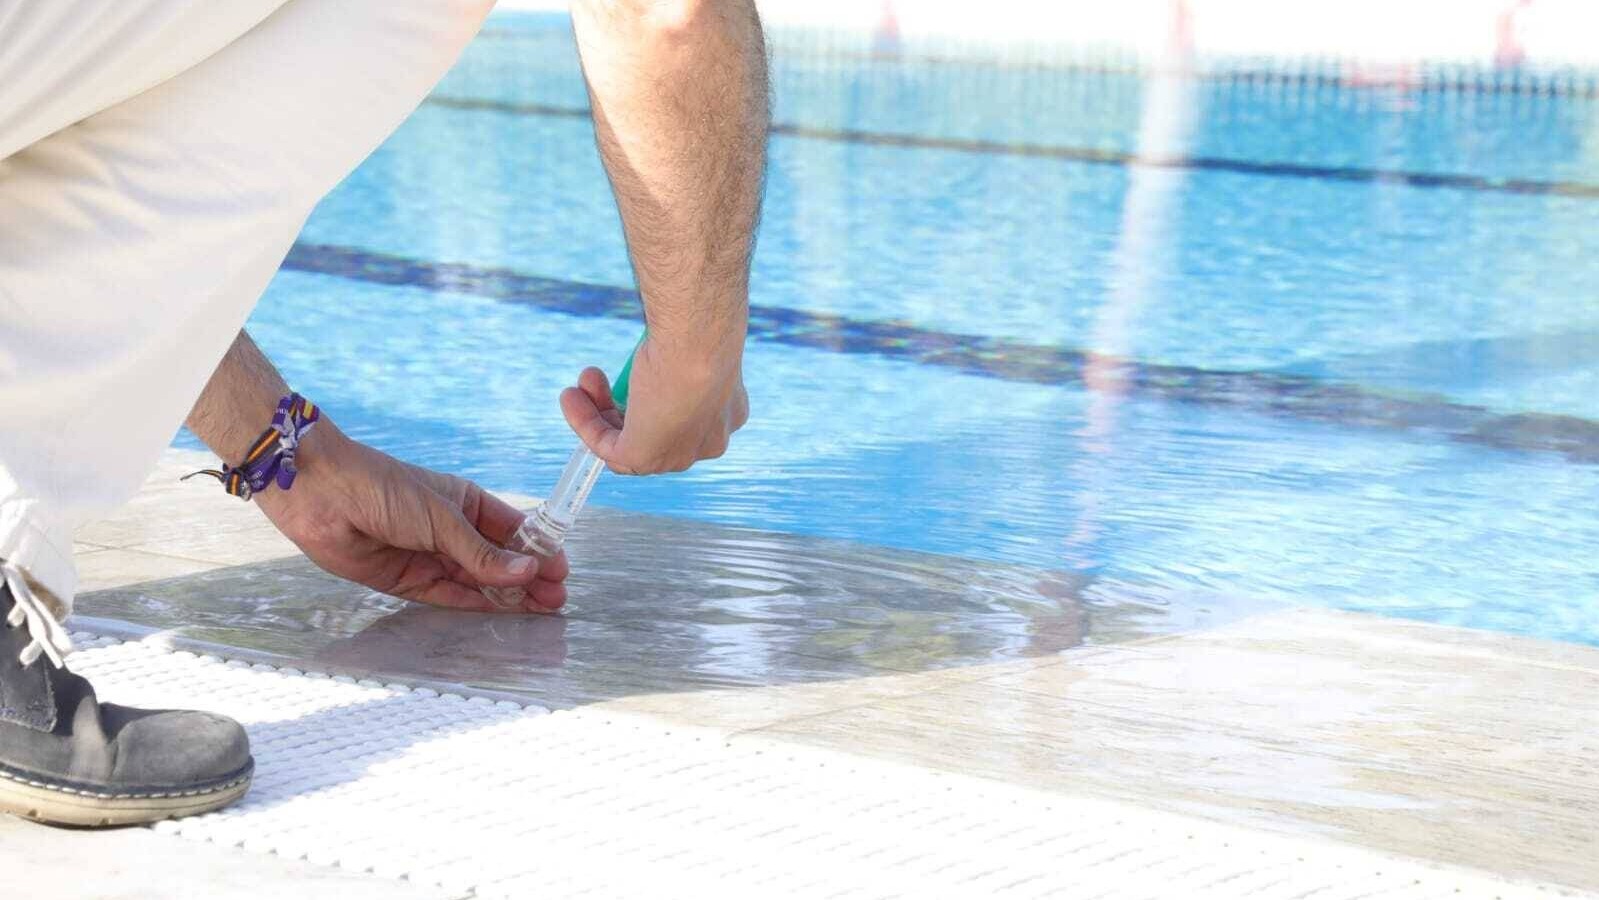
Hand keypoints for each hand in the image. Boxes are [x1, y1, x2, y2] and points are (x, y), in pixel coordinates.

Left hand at [254, 424, 567, 612]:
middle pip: (499, 560)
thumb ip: (483, 553)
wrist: (322, 496)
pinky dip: (476, 605)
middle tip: (557, 599)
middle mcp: (452, 532)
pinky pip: (449, 596)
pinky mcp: (408, 580)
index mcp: (466, 503)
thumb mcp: (442, 518)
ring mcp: (431, 557)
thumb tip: (529, 571)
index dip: (538, 550)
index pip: (512, 530)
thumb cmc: (385, 489)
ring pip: (478, 582)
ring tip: (541, 609)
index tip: (561, 570)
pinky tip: (502, 612)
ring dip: (508, 595)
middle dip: (529, 578)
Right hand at [560, 335, 748, 473]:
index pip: (683, 419)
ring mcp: (677, 454)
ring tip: (577, 387)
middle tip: (596, 377)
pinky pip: (606, 448)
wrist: (701, 343)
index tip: (629, 375)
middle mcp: (708, 442)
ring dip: (595, 414)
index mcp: (727, 415)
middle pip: (652, 432)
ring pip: (627, 443)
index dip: (647, 399)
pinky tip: (571, 397)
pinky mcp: (646, 458)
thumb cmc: (701, 332)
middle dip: (617, 404)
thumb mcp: (692, 346)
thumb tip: (660, 347)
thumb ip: (677, 357)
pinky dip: (584, 424)